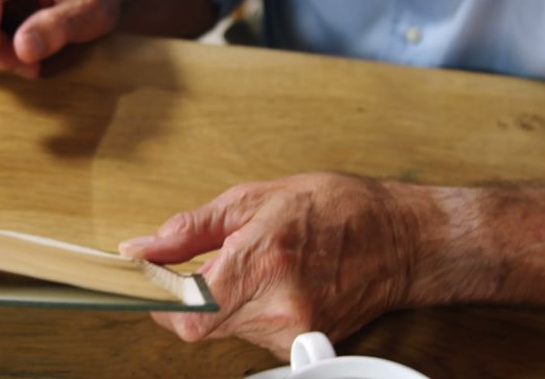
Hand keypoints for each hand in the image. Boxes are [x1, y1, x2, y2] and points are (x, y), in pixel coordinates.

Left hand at [119, 173, 426, 359]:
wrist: (402, 240)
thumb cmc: (334, 209)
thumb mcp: (253, 200)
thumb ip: (190, 229)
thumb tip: (142, 248)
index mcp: (262, 262)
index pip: (187, 311)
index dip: (158, 300)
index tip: (150, 280)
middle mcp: (279, 307)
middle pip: (201, 324)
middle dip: (192, 295)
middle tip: (208, 261)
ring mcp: (294, 331)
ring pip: (226, 329)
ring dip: (224, 302)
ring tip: (257, 265)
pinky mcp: (305, 344)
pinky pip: (253, 335)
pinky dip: (250, 312)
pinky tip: (273, 286)